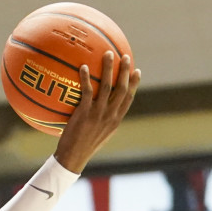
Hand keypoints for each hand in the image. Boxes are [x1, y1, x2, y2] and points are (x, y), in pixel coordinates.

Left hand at [53, 51, 140, 173]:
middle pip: (122, 89)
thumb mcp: (99, 134)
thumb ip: (102, 120)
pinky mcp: (85, 113)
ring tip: (108, 54)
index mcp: (116, 120)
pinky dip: (86, 78)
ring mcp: (98, 113)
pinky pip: (87, 91)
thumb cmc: (82, 146)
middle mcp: (110, 115)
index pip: (129, 99)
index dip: (134, 84)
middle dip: (125, 71)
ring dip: (108, 68)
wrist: (73, 157)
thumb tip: (99, 109)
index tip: (137, 71)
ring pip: (107, 86)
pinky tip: (83, 67)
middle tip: (125, 57)